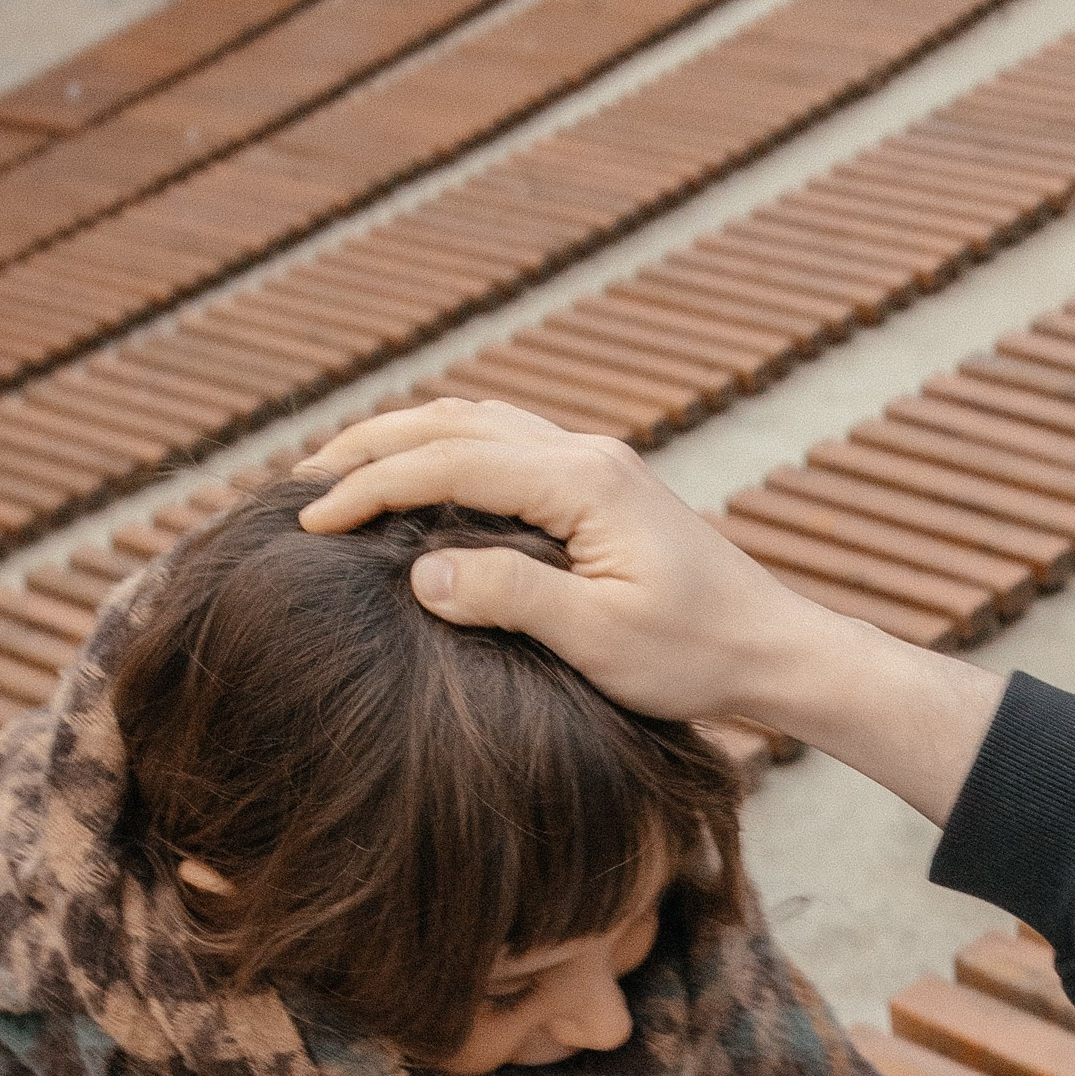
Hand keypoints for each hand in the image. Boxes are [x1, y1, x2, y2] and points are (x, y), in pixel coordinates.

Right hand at [296, 400, 1002, 816]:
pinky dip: (446, 452)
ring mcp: (595, 464)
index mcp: (582, 479)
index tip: (312, 521)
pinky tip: (420, 483)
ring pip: (477, 423)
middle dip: (371, 444)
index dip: (371, 488)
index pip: (449, 462)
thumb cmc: (696, 656)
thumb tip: (420, 570)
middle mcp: (586, 454)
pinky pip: (504, 446)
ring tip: (342, 469)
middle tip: (301, 478)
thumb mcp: (599, 639)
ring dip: (406, 439)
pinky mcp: (600, 487)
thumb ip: (509, 597)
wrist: (773, 651)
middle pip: (453, 420)